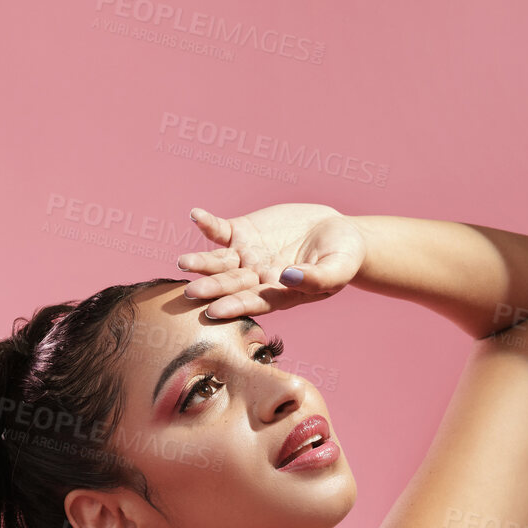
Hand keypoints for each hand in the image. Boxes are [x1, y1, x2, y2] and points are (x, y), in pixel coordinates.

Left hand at [176, 204, 365, 318]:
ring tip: (184, 262)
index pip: (253, 302)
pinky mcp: (243, 234)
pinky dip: (208, 224)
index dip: (234, 306)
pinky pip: (221, 230)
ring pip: (219, 262)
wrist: (337, 232)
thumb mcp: (338, 269)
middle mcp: (257, 279)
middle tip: (190, 292)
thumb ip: (316, 278)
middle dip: (211, 288)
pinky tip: (196, 216)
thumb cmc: (343, 257)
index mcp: (279, 294)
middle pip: (231, 285)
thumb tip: (288, 277)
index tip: (214, 311)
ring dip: (202, 262)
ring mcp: (247, 256)